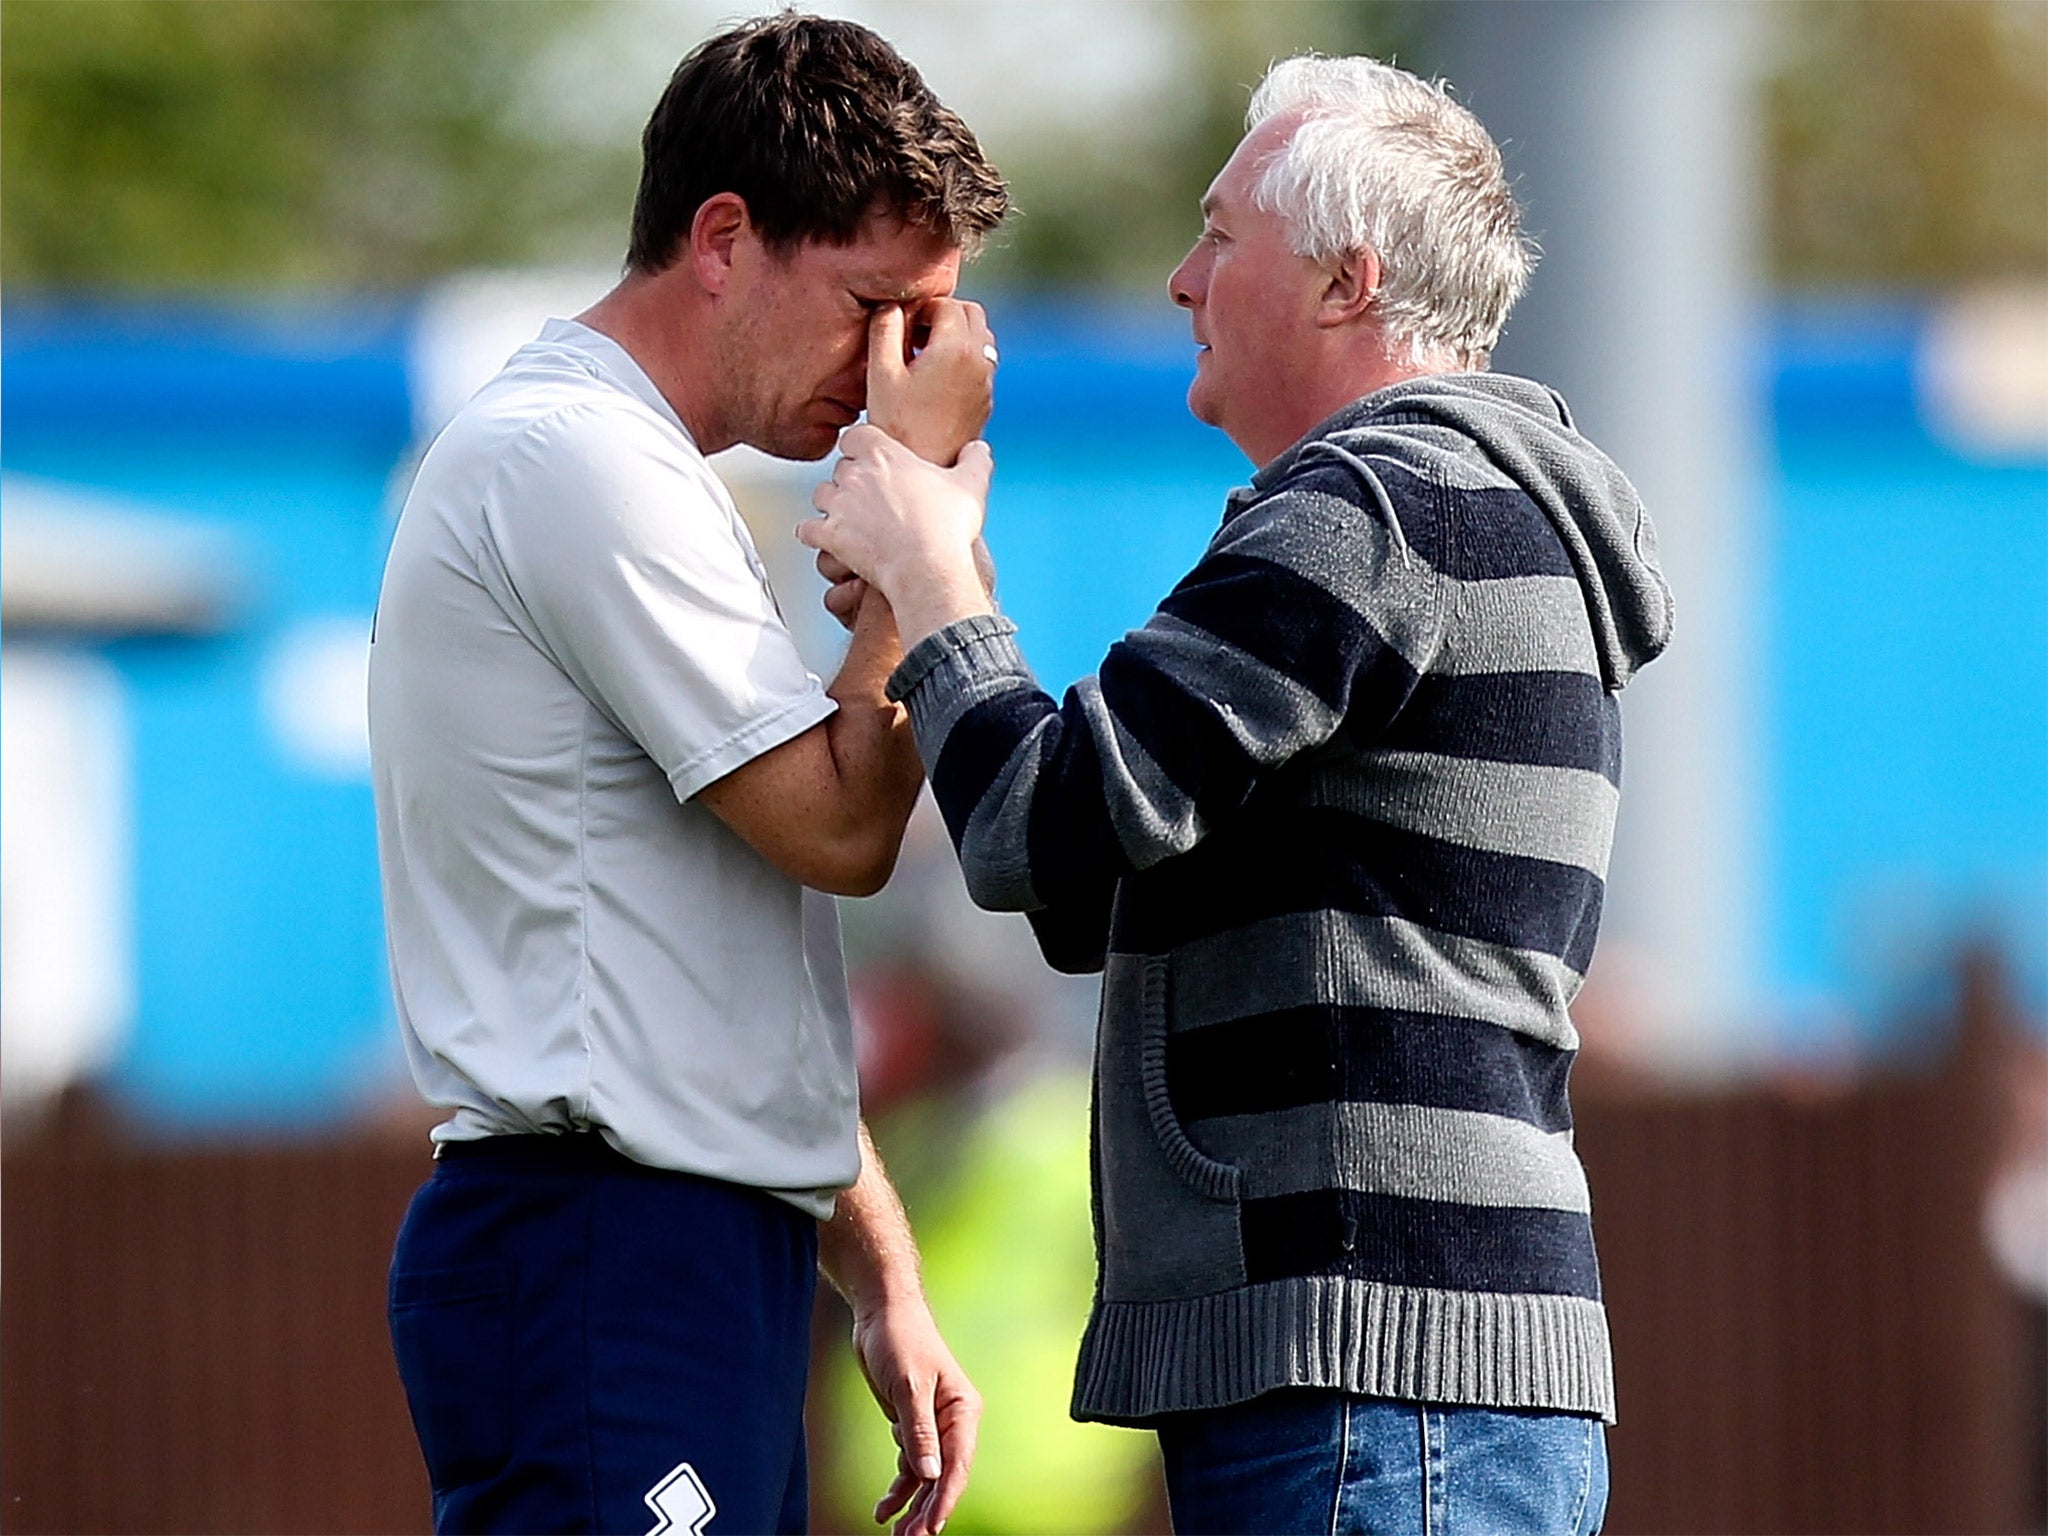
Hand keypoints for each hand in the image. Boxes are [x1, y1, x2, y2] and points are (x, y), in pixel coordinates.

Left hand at [800, 424, 992, 645]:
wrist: (927, 568)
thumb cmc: (945, 528)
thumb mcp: (971, 485)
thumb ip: (974, 460)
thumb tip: (978, 449)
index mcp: (884, 455)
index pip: (856, 435)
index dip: (862, 446)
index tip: (870, 456)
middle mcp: (855, 475)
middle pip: (840, 467)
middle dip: (851, 479)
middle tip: (869, 494)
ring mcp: (840, 506)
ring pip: (821, 495)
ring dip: (832, 504)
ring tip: (849, 516)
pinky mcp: (830, 536)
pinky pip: (807, 530)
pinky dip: (814, 534)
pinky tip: (825, 538)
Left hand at [848, 1292, 981, 1535]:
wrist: (882, 1313)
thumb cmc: (901, 1339)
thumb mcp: (909, 1385)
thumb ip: (919, 1431)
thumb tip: (929, 1475)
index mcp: (963, 1411)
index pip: (958, 1464)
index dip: (945, 1498)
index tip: (930, 1526)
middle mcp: (952, 1422)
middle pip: (944, 1476)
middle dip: (927, 1509)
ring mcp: (932, 1426)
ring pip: (926, 1477)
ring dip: (912, 1504)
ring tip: (896, 1533)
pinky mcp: (912, 1425)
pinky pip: (910, 1465)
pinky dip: (899, 1487)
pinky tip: (885, 1508)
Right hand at [866, 300, 994, 466]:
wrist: (921, 467)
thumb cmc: (897, 425)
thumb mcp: (881, 373)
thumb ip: (885, 329)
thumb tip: (891, 305)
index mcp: (955, 349)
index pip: (948, 304)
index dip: (924, 308)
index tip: (905, 325)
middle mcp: (979, 362)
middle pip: (972, 314)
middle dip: (945, 314)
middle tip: (916, 333)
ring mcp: (986, 383)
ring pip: (981, 338)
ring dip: (956, 334)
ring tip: (925, 355)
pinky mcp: (985, 401)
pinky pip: (981, 364)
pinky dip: (963, 358)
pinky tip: (935, 379)